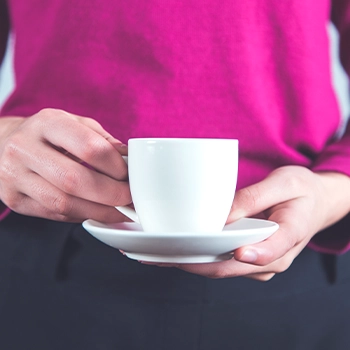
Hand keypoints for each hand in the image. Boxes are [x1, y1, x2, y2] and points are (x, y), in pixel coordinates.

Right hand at [0, 109, 130, 221]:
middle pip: (75, 180)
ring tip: (120, 211)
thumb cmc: (48, 134)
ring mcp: (14, 176)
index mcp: (46, 123)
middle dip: (110, 194)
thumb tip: (129, 160)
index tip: (130, 176)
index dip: (116, 166)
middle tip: (129, 198)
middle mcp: (24, 148)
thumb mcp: (74, 124)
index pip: (89, 147)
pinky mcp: (15, 200)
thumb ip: (102, 140)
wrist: (2, 144)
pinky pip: (55, 215)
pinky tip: (99, 213)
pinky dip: (83, 215)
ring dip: (99, 211)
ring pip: (64, 203)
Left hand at [151, 166, 349, 280]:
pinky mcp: (249, 261)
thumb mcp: (285, 181)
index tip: (221, 250)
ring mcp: (260, 262)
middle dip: (195, 264)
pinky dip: (200, 259)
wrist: (313, 204)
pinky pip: (222, 264)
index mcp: (291, 235)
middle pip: (232, 268)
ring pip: (222, 270)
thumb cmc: (301, 190)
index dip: (242, 255)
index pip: (269, 252)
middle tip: (162, 254)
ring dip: (192, 263)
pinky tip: (178, 250)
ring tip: (160, 254)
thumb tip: (222, 215)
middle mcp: (274, 257)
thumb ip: (255, 197)